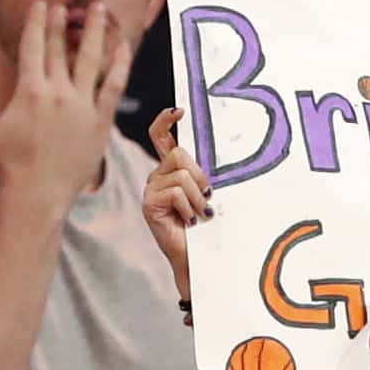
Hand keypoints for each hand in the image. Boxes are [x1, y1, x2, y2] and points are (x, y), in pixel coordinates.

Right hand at [0, 1, 130, 212]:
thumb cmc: (7, 165)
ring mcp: (82, 106)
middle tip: (65, 5)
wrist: (38, 197)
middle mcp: (58, 93)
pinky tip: (124, 48)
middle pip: (60, 48)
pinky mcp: (101, 122)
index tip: (42, 5)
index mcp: (29, 91)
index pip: (33, 46)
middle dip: (62, 23)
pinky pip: (114, 87)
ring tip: (101, 10)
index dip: (37, 22)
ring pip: (91, 60)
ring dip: (96, 32)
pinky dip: (119, 65)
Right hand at [143, 107, 211, 298]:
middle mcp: (157, 176)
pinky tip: (189, 222)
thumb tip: (220, 150)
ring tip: (199, 215)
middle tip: (206, 200)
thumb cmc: (207, 226)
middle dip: (200, 176)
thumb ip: (204, 173)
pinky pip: (175, 192)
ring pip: (181, 175)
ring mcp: (150, 190)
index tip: (179, 111)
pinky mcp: (149, 204)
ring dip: (197, 197)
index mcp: (171, 170)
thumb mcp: (207, 193)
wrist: (199, 258)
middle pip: (179, 153)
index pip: (160, 136)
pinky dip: (189, 208)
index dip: (165, 120)